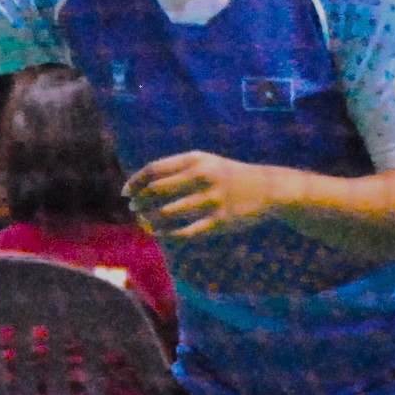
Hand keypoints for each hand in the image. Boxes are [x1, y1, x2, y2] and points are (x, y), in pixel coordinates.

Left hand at [126, 151, 287, 242]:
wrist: (268, 188)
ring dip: (150, 220)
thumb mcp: (205, 162)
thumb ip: (176, 170)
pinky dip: (167, 235)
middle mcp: (202, 177)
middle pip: (156, 191)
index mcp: (196, 160)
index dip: (135, 182)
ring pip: (167, 213)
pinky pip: (185, 232)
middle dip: (139, 201)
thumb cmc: (228, 175)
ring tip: (145, 222)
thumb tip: (141, 184)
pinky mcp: (220, 221)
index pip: (154, 169)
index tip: (126, 192)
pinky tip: (160, 235)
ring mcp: (212, 199)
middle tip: (134, 207)